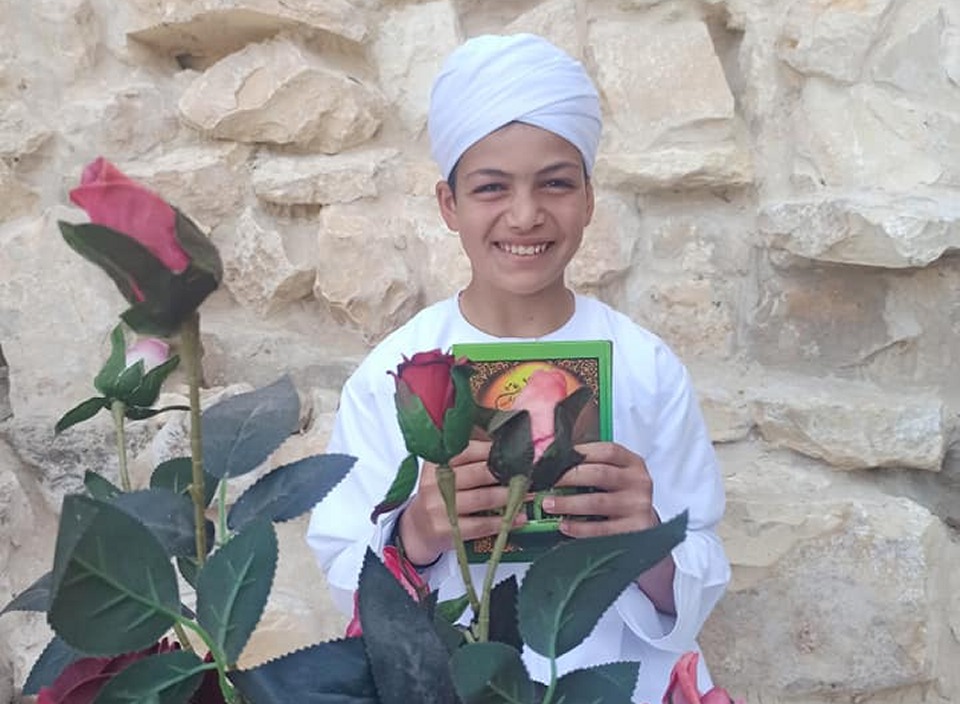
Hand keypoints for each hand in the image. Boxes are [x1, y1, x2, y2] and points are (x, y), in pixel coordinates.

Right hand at [397, 440, 525, 565]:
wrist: (417, 530)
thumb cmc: (439, 496)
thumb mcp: (444, 473)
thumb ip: (468, 458)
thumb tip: (503, 443)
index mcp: (436, 463)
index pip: (468, 451)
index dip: (494, 451)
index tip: (515, 452)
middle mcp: (435, 483)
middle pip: (478, 473)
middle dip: (506, 473)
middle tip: (527, 472)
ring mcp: (439, 507)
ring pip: (482, 498)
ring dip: (510, 496)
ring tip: (528, 494)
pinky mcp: (447, 529)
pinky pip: (481, 524)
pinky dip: (503, 521)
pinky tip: (518, 518)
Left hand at [541, 441, 675, 613]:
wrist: (644, 528)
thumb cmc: (620, 497)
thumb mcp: (614, 476)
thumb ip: (591, 466)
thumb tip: (551, 461)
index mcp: (633, 463)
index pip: (607, 451)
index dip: (580, 452)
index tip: (555, 458)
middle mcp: (639, 482)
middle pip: (599, 474)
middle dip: (566, 477)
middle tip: (543, 481)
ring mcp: (638, 506)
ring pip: (597, 502)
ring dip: (567, 503)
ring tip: (546, 504)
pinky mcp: (634, 531)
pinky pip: (600, 529)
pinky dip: (578, 527)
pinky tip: (563, 525)